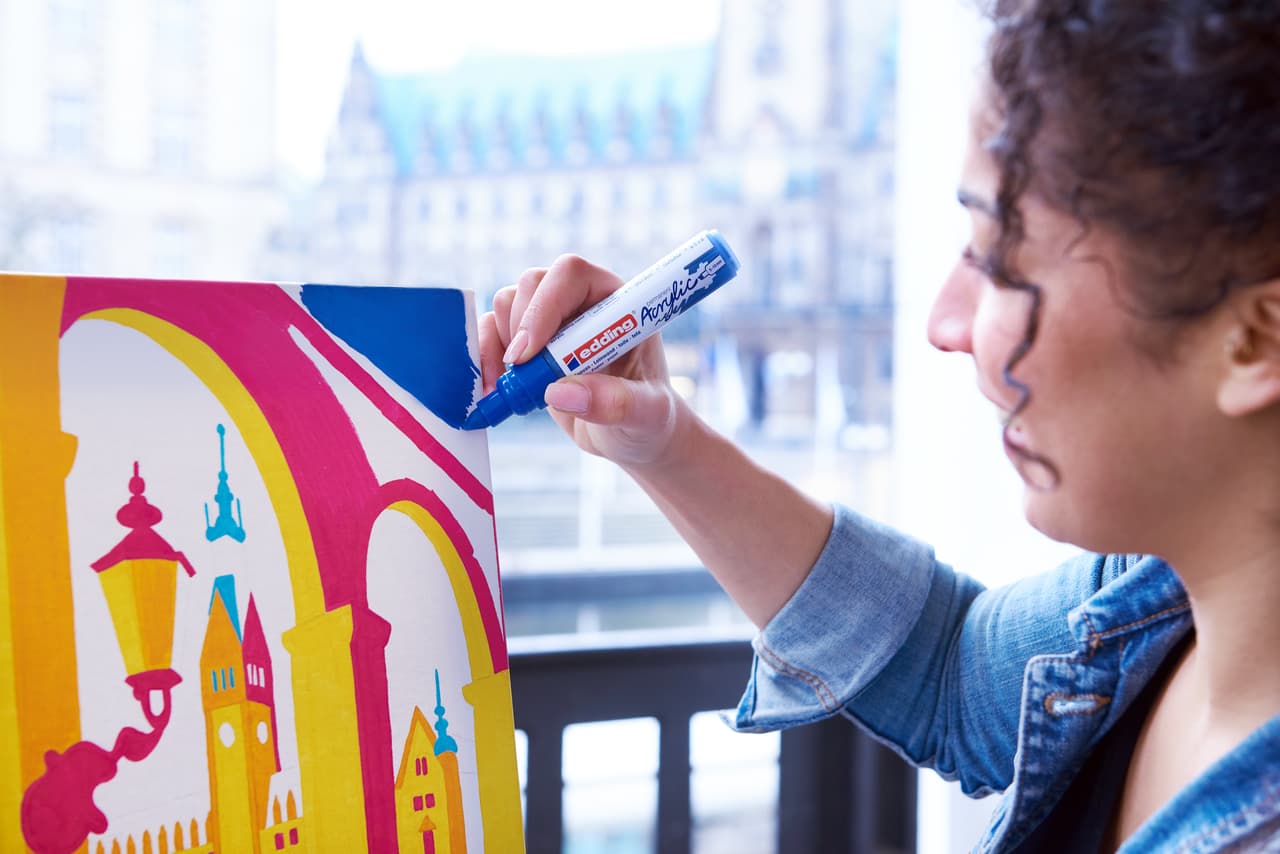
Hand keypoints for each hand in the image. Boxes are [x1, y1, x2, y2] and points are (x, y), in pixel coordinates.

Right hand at [477, 253, 689, 467]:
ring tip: (516, 389)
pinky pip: (492, 330)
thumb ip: (615, 403)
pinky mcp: (528, 342)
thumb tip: (558, 392)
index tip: (529, 355)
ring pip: (508, 303)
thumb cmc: (647, 418)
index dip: (544, 306)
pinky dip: (484, 357)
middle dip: (520, 329)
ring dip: (499, 344)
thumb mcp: (645, 415)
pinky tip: (495, 390)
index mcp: (617, 301)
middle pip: (534, 283)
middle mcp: (581, 301)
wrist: (630, 436)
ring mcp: (552, 319)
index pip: (572, 275)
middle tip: (522, 376)